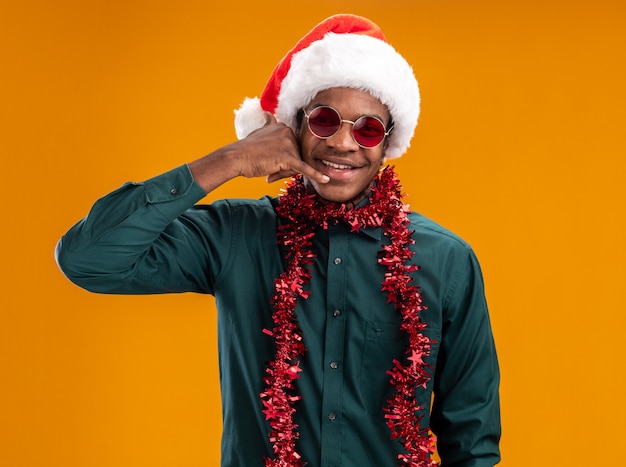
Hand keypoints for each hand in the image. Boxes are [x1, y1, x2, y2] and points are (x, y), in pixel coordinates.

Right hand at [189, 113, 328, 193]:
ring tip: (268, 169)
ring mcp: (288, 144)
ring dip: (283, 172)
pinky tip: (326, 180)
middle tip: (267, 166)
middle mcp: (288, 132)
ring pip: (295, 165)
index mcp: (283, 127)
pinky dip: (315, 175)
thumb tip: (269, 113)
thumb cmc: (247, 150)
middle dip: (284, 166)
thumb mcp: (260, 132)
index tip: (268, 159)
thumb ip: (268, 124)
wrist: (235, 158)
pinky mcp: (288, 158)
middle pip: (296, 156)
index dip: (282, 159)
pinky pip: (304, 168)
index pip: (292, 148)